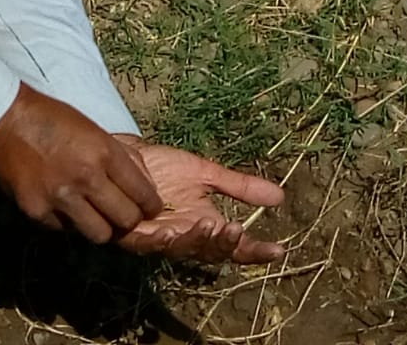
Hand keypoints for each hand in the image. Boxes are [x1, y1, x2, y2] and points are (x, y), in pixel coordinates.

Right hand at [0, 84, 162, 242]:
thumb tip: (144, 183)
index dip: (150, 205)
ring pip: (99, 235)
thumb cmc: (52, 118)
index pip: (142, 194)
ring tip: (94, 214)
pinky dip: (67, 220)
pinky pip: (65, 229)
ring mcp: (61, 198)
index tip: (149, 208)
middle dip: (129, 219)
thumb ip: (119, 156)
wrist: (4, 118)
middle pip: (125, 221)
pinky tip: (61, 203)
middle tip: (124, 214)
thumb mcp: (93, 128)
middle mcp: (85, 178)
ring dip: (100, 226)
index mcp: (103, 152)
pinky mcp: (38, 211)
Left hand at [113, 137, 284, 263]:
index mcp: (205, 226)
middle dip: (224, 243)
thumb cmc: (163, 166)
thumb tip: (280, 196)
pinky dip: (161, 239)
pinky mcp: (134, 233)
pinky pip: (149, 243)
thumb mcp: (207, 173)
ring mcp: (160, 238)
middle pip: (211, 252)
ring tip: (209, 225)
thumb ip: (239, 187)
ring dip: (198, 241)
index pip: (235, 246)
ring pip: (183, 250)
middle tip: (236, 228)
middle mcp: (185, 237)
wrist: (126, 154)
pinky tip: (169, 231)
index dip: (256, 251)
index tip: (278, 249)